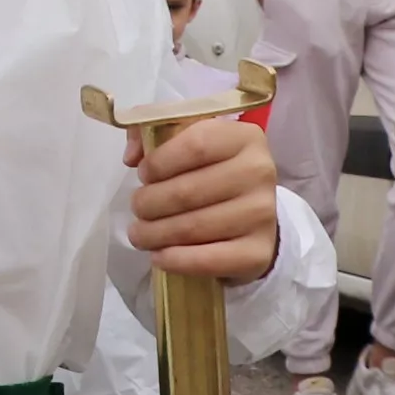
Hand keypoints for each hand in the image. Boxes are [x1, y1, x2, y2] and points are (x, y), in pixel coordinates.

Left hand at [124, 110, 279, 281]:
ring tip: (140, 234)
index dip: (159, 162)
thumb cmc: (211, 171)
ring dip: (154, 234)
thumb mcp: (188, 141)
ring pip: (192, 227)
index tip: (143, 174)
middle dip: (149, 203)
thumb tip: (132, 156)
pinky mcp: (258, 252)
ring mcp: (262, 214)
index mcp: (244, 138)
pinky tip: (159, 257)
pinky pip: (208, 259)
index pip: (196, 145)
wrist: (252, 214)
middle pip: (187, 191)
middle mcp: (259, 172)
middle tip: (137, 209)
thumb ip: (153, 134)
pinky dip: (175, 260)